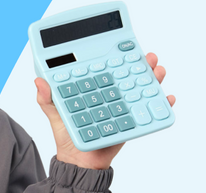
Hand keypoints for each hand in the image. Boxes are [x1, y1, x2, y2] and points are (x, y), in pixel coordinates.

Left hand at [33, 52, 174, 169]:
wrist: (79, 161)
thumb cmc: (67, 135)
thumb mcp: (55, 114)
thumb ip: (47, 98)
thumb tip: (39, 81)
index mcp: (94, 89)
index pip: (107, 68)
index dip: (117, 56)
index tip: (126, 46)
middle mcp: (111, 94)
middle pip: (129, 75)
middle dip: (142, 64)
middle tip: (149, 57)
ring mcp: (122, 107)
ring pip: (141, 90)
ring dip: (153, 80)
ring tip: (158, 72)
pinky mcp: (131, 122)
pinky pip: (149, 113)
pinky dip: (160, 105)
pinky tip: (167, 98)